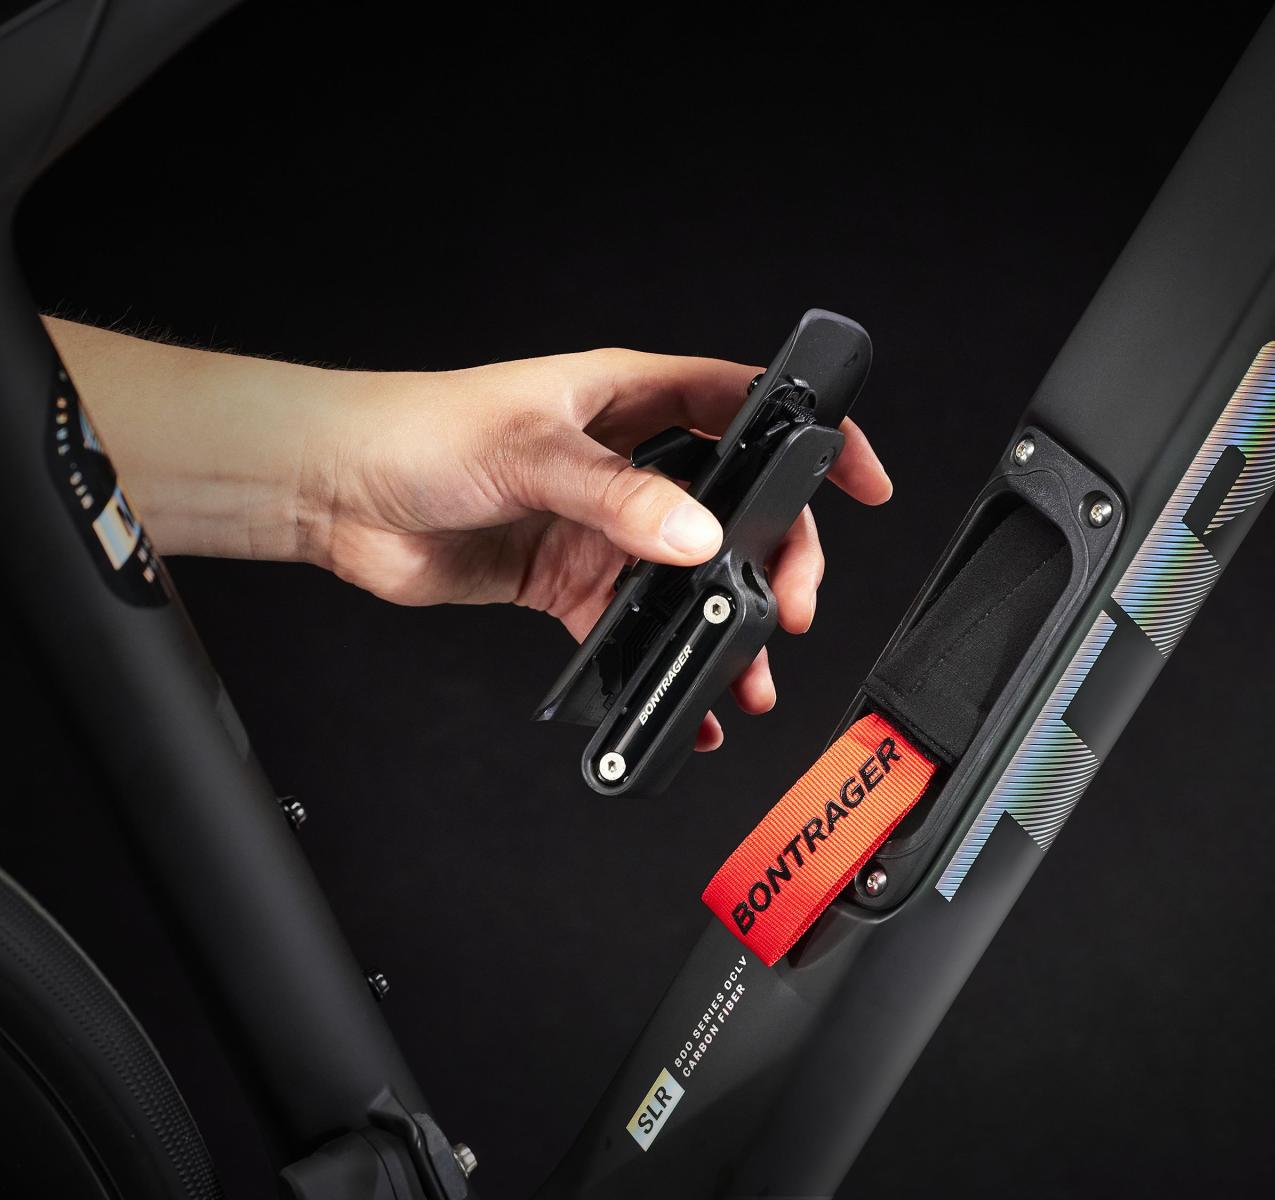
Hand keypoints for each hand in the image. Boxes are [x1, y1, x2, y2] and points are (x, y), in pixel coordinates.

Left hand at [304, 349, 892, 747]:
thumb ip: (616, 497)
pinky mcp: (568, 580)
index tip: (862, 480)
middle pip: (735, 507)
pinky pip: (635, 629)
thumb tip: (696, 536)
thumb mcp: (528, 450)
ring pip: (692, 577)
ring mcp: (601, 525)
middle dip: (777, 558)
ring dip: (725, 625)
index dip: (814, 438)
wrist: (332, 491)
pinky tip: (683, 699)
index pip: (746, 406)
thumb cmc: (416, 430)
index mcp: (628, 400)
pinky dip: (663, 665)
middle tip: (790, 606)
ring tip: (748, 675)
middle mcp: (626, 461)